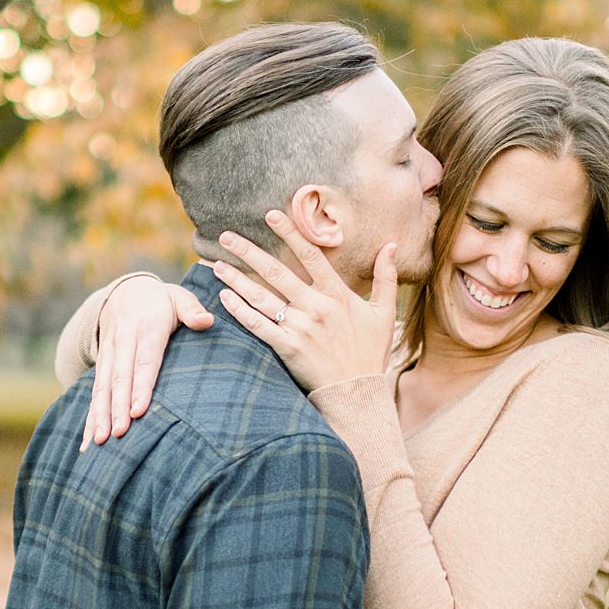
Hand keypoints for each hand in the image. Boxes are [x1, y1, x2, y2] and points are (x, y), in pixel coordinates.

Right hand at [84, 277, 212, 445]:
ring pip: (102, 387)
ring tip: (100, 441)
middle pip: (120, 378)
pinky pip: (93, 392)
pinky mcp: (100, 364)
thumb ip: (192, 310)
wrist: (124, 292)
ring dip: (100, 415)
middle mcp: (123, 341)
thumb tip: (207, 321)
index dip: (141, 387)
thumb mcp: (178, 297)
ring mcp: (108, 354)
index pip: (144, 361)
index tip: (139, 411)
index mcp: (146, 327)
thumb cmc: (160, 302)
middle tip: (119, 433)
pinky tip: (88, 441)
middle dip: (118, 407)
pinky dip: (90, 417)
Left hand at [209, 210, 399, 395]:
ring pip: (262, 297)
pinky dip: (239, 311)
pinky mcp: (287, 349)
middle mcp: (316, 308)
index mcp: (337, 295)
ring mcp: (300, 328)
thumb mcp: (384, 313)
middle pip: (277, 272)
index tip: (271, 215)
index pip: (311, 256)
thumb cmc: (370, 352)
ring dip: (237, 279)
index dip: (291, 233)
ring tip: (217, 265)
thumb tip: (391, 245)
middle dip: (249, 252)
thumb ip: (386, 277)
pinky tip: (224, 297)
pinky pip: (258, 326)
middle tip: (226, 236)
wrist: (358, 393)